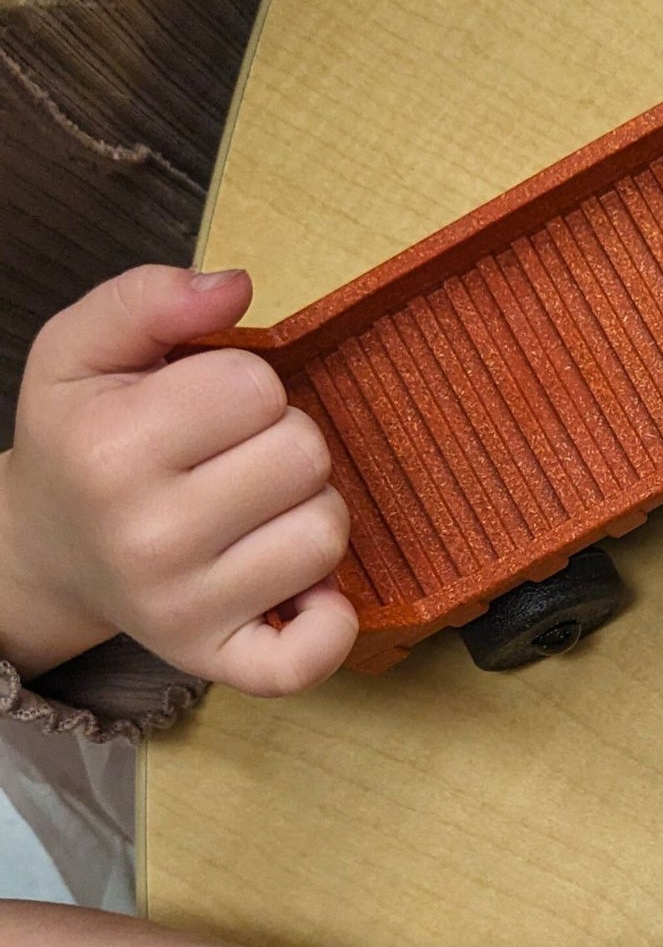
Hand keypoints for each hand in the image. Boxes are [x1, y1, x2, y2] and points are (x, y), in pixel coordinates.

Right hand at [0, 264, 356, 692]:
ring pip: (327, 533)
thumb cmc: (82, 440)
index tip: (205, 408)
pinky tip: (306, 592)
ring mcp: (184, 607)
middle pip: (305, 454)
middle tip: (232, 460)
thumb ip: (150, 298)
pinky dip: (330, 622)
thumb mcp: (82, 350)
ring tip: (253, 511)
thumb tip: (237, 285)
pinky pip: (312, 653)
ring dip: (307, 511)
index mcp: (112, 448)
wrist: (49, 550)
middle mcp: (146, 535)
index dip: (245, 386)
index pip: (257, 385)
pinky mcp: (216, 660)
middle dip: (282, 443)